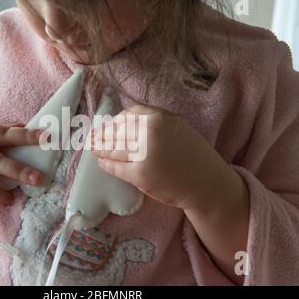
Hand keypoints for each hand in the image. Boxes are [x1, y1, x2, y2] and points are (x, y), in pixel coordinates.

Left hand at [90, 105, 238, 212]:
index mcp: (160, 117)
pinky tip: (101, 163)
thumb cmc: (193, 155)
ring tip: (92, 149)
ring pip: (113, 149)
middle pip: (116, 131)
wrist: (207, 183)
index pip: (127, 115)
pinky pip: (116, 167)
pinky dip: (106, 165)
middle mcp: (150, 132)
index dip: (114, 121)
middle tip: (91, 138)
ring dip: (99, 148)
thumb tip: (123, 121)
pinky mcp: (140, 175)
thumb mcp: (176, 127)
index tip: (108, 126)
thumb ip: (153, 122)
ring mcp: (144, 154)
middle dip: (102, 135)